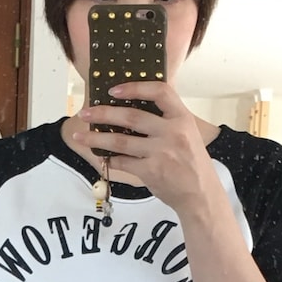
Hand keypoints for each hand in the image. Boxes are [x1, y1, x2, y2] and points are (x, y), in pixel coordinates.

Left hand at [74, 82, 220, 215]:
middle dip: (103, 113)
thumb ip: (166, 121)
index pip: (160, 91)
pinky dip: (110, 160)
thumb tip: (133, 111)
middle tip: (85, 113)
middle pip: (131, 116)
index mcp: (182, 118)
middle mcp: (172, 132)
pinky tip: (101, 158)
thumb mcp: (187, 134)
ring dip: (97, 138)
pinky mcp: (151, 171)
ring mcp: (161, 152)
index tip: (114, 90)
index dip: (135, 87)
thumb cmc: (192, 164)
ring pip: (120, 141)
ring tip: (80, 136)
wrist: (201, 195)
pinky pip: (123, 162)